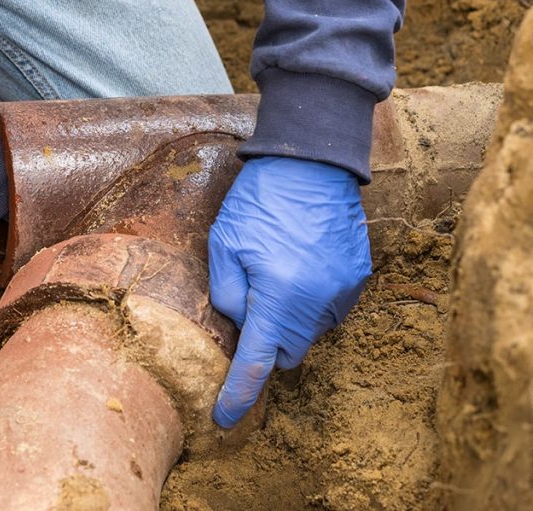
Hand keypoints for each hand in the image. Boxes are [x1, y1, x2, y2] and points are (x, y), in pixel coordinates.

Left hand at [208, 156, 370, 427]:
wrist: (312, 161)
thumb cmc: (259, 199)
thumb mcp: (223, 243)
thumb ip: (226, 294)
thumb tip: (239, 325)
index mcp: (277, 296)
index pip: (255, 363)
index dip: (238, 396)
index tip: (225, 420)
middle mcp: (315, 301)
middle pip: (286, 352)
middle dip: (265, 343)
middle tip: (249, 305)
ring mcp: (342, 291)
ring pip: (308, 332)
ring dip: (289, 320)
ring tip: (276, 274)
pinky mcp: (357, 278)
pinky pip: (329, 309)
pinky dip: (310, 302)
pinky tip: (299, 266)